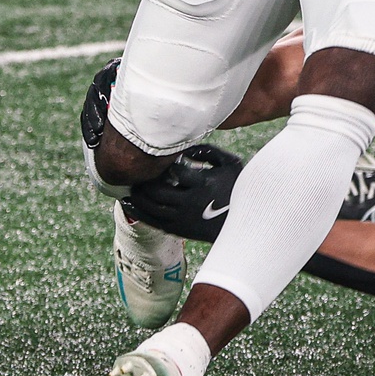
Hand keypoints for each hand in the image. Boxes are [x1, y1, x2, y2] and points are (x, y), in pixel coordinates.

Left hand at [127, 144, 245, 241]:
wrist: (245, 222)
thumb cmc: (238, 188)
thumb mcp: (231, 164)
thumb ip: (208, 151)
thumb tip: (183, 146)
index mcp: (204, 183)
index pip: (175, 171)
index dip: (165, 163)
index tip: (162, 158)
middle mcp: (191, 202)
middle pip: (157, 191)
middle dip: (145, 181)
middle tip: (138, 171)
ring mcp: (183, 218)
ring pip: (151, 207)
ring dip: (138, 196)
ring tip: (132, 185)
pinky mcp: (179, 229)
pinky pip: (152, 221)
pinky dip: (137, 211)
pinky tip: (128, 203)